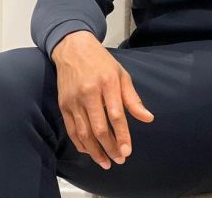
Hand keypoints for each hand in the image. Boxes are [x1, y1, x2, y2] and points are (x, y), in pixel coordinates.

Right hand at [51, 30, 153, 168]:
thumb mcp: (122, 75)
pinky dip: (81, 144)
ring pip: (84, 133)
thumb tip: (148, 118)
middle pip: (99, 128)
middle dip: (110, 148)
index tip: (128, 151)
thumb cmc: (102, 62)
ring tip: (106, 162)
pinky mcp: (63, 105)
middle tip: (119, 160)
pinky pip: (71, 130)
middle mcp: (89, 93)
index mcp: (108, 84)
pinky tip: (90, 151)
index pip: (116, 116)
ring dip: (95, 151)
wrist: (73, 49)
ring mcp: (74, 100)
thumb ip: (133, 99)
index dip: (122, 136)